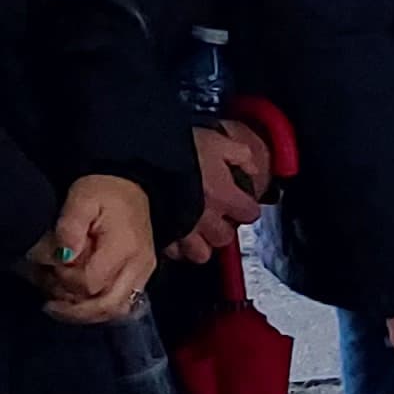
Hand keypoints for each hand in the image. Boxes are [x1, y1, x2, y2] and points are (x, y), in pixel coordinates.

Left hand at [28, 174, 155, 323]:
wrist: (131, 186)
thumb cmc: (103, 190)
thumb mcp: (81, 198)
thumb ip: (70, 226)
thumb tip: (63, 257)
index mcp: (124, 247)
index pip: (91, 283)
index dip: (66, 281)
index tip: (50, 266)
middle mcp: (139, 266)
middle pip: (108, 306)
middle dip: (75, 311)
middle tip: (48, 306)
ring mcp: (143, 274)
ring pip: (116, 311)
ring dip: (85, 314)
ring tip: (60, 306)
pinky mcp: (141, 277)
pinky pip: (120, 305)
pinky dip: (97, 308)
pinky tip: (77, 302)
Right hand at [170, 120, 271, 264]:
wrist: (141, 160)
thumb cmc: (176, 150)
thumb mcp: (216, 141)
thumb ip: (240, 154)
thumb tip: (252, 167)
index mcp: (223, 195)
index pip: (250, 213)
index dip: (247, 207)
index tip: (242, 202)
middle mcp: (206, 218)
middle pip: (225, 237)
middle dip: (223, 228)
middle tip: (216, 215)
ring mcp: (184, 230)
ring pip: (201, 253)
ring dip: (201, 243)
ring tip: (196, 228)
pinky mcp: (162, 236)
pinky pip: (174, 252)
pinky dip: (176, 246)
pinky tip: (174, 231)